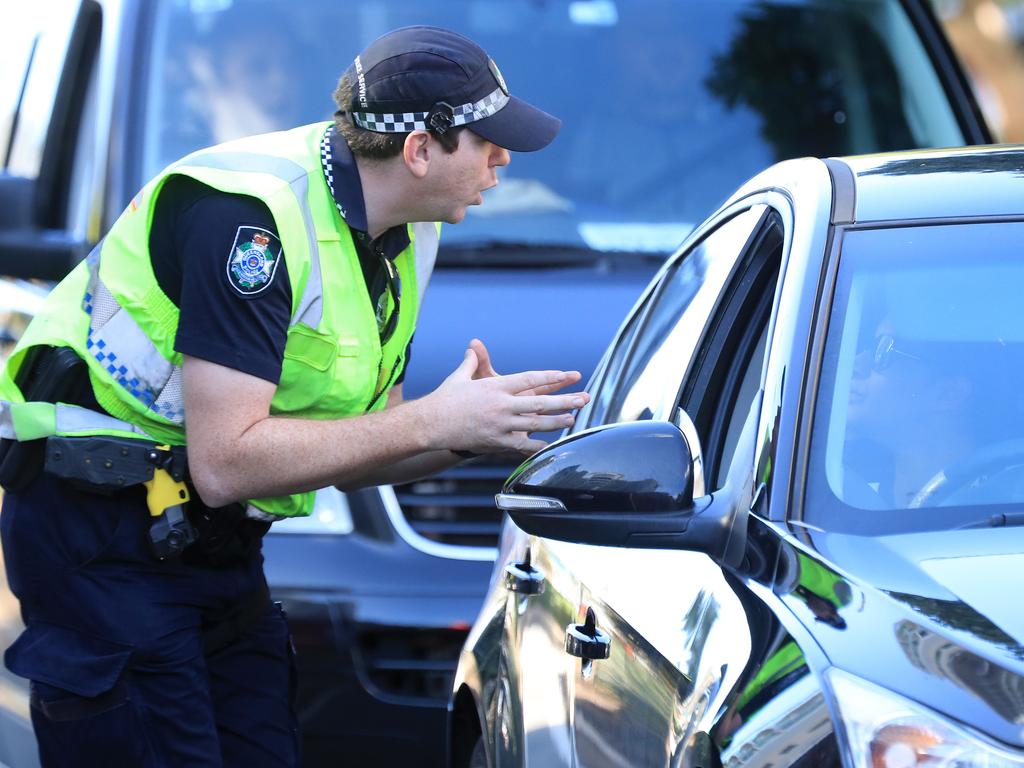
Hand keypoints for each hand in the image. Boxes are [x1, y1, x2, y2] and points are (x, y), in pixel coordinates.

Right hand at [420, 343, 589, 455]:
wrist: (430, 425)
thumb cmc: (444, 400)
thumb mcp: (459, 377)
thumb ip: (472, 362)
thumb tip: (474, 346)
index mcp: (495, 387)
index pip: (530, 379)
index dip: (550, 378)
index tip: (567, 376)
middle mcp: (501, 405)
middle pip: (540, 402)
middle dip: (564, 401)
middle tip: (584, 398)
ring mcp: (500, 425)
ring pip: (535, 424)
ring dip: (557, 422)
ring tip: (574, 419)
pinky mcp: (496, 442)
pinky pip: (521, 445)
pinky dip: (537, 445)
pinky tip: (551, 445)